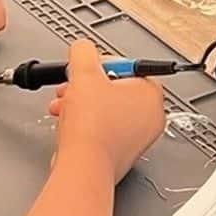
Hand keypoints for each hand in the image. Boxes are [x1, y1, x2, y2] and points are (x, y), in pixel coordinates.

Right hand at [48, 40, 163, 183]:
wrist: (83, 167)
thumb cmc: (93, 128)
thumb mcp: (84, 73)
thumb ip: (83, 52)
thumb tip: (82, 48)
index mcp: (151, 94)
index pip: (126, 66)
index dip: (99, 65)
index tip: (85, 69)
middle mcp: (150, 117)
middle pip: (113, 89)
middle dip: (85, 86)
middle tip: (71, 88)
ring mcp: (136, 138)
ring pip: (104, 110)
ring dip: (80, 104)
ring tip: (64, 106)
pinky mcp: (119, 154)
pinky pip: (101, 130)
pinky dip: (84, 125)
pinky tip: (69, 125)